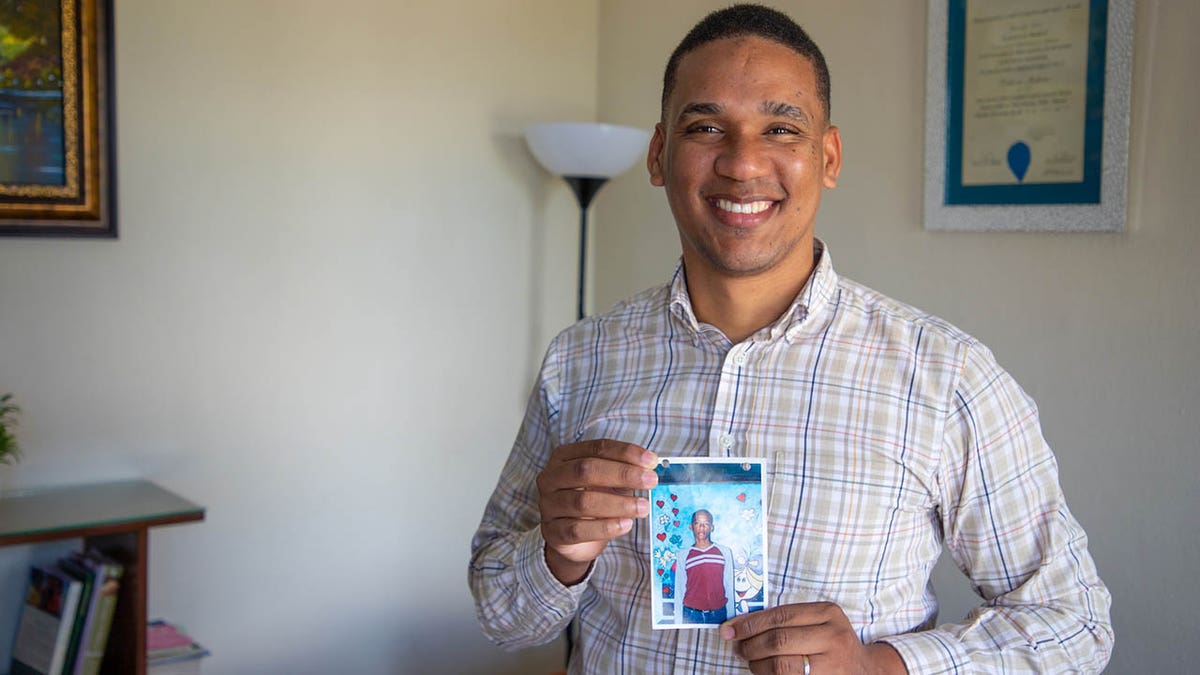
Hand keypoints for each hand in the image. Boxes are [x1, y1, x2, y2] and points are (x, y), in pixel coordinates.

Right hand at [536, 439, 657, 584]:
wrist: (568, 537)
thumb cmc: (590, 500)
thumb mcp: (605, 482)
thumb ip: (623, 474)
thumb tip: (649, 471)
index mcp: (563, 457)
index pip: (596, 448)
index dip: (625, 452)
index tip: (650, 460)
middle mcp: (551, 478)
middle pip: (586, 470)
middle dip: (622, 474)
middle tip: (650, 481)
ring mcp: (548, 505)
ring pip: (583, 501)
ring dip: (618, 504)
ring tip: (643, 507)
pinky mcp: (553, 532)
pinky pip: (578, 530)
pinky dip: (605, 527)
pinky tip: (625, 525)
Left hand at [721, 602, 906, 674]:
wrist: (865, 670)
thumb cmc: (832, 643)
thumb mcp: (819, 622)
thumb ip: (788, 620)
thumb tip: (742, 625)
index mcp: (828, 613)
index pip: (780, 616)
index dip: (749, 623)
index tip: (729, 629)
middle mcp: (833, 636)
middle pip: (778, 641)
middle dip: (750, 645)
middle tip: (737, 647)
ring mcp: (831, 663)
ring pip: (781, 665)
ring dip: (757, 664)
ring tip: (751, 661)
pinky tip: (763, 672)